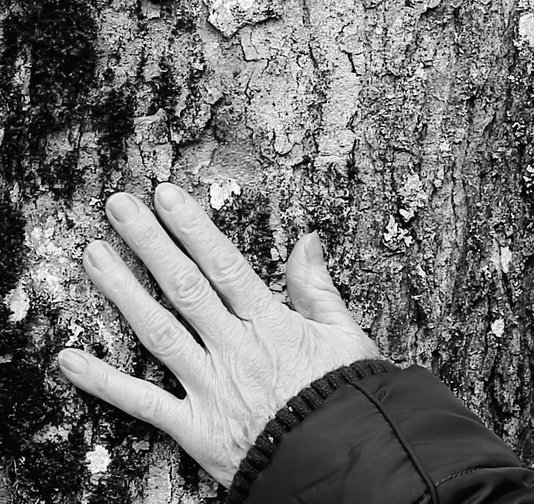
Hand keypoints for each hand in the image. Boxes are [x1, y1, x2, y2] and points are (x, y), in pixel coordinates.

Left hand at [58, 183, 380, 486]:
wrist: (338, 457)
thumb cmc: (345, 394)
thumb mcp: (345, 334)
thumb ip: (318, 288)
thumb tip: (307, 240)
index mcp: (270, 323)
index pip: (223, 265)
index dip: (192, 228)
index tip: (166, 196)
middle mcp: (233, 349)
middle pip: (184, 287)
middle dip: (149, 243)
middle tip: (119, 207)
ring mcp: (209, 387)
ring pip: (158, 332)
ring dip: (122, 291)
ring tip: (93, 255)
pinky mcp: (193, 427)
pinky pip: (142, 403)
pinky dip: (103, 382)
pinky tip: (68, 359)